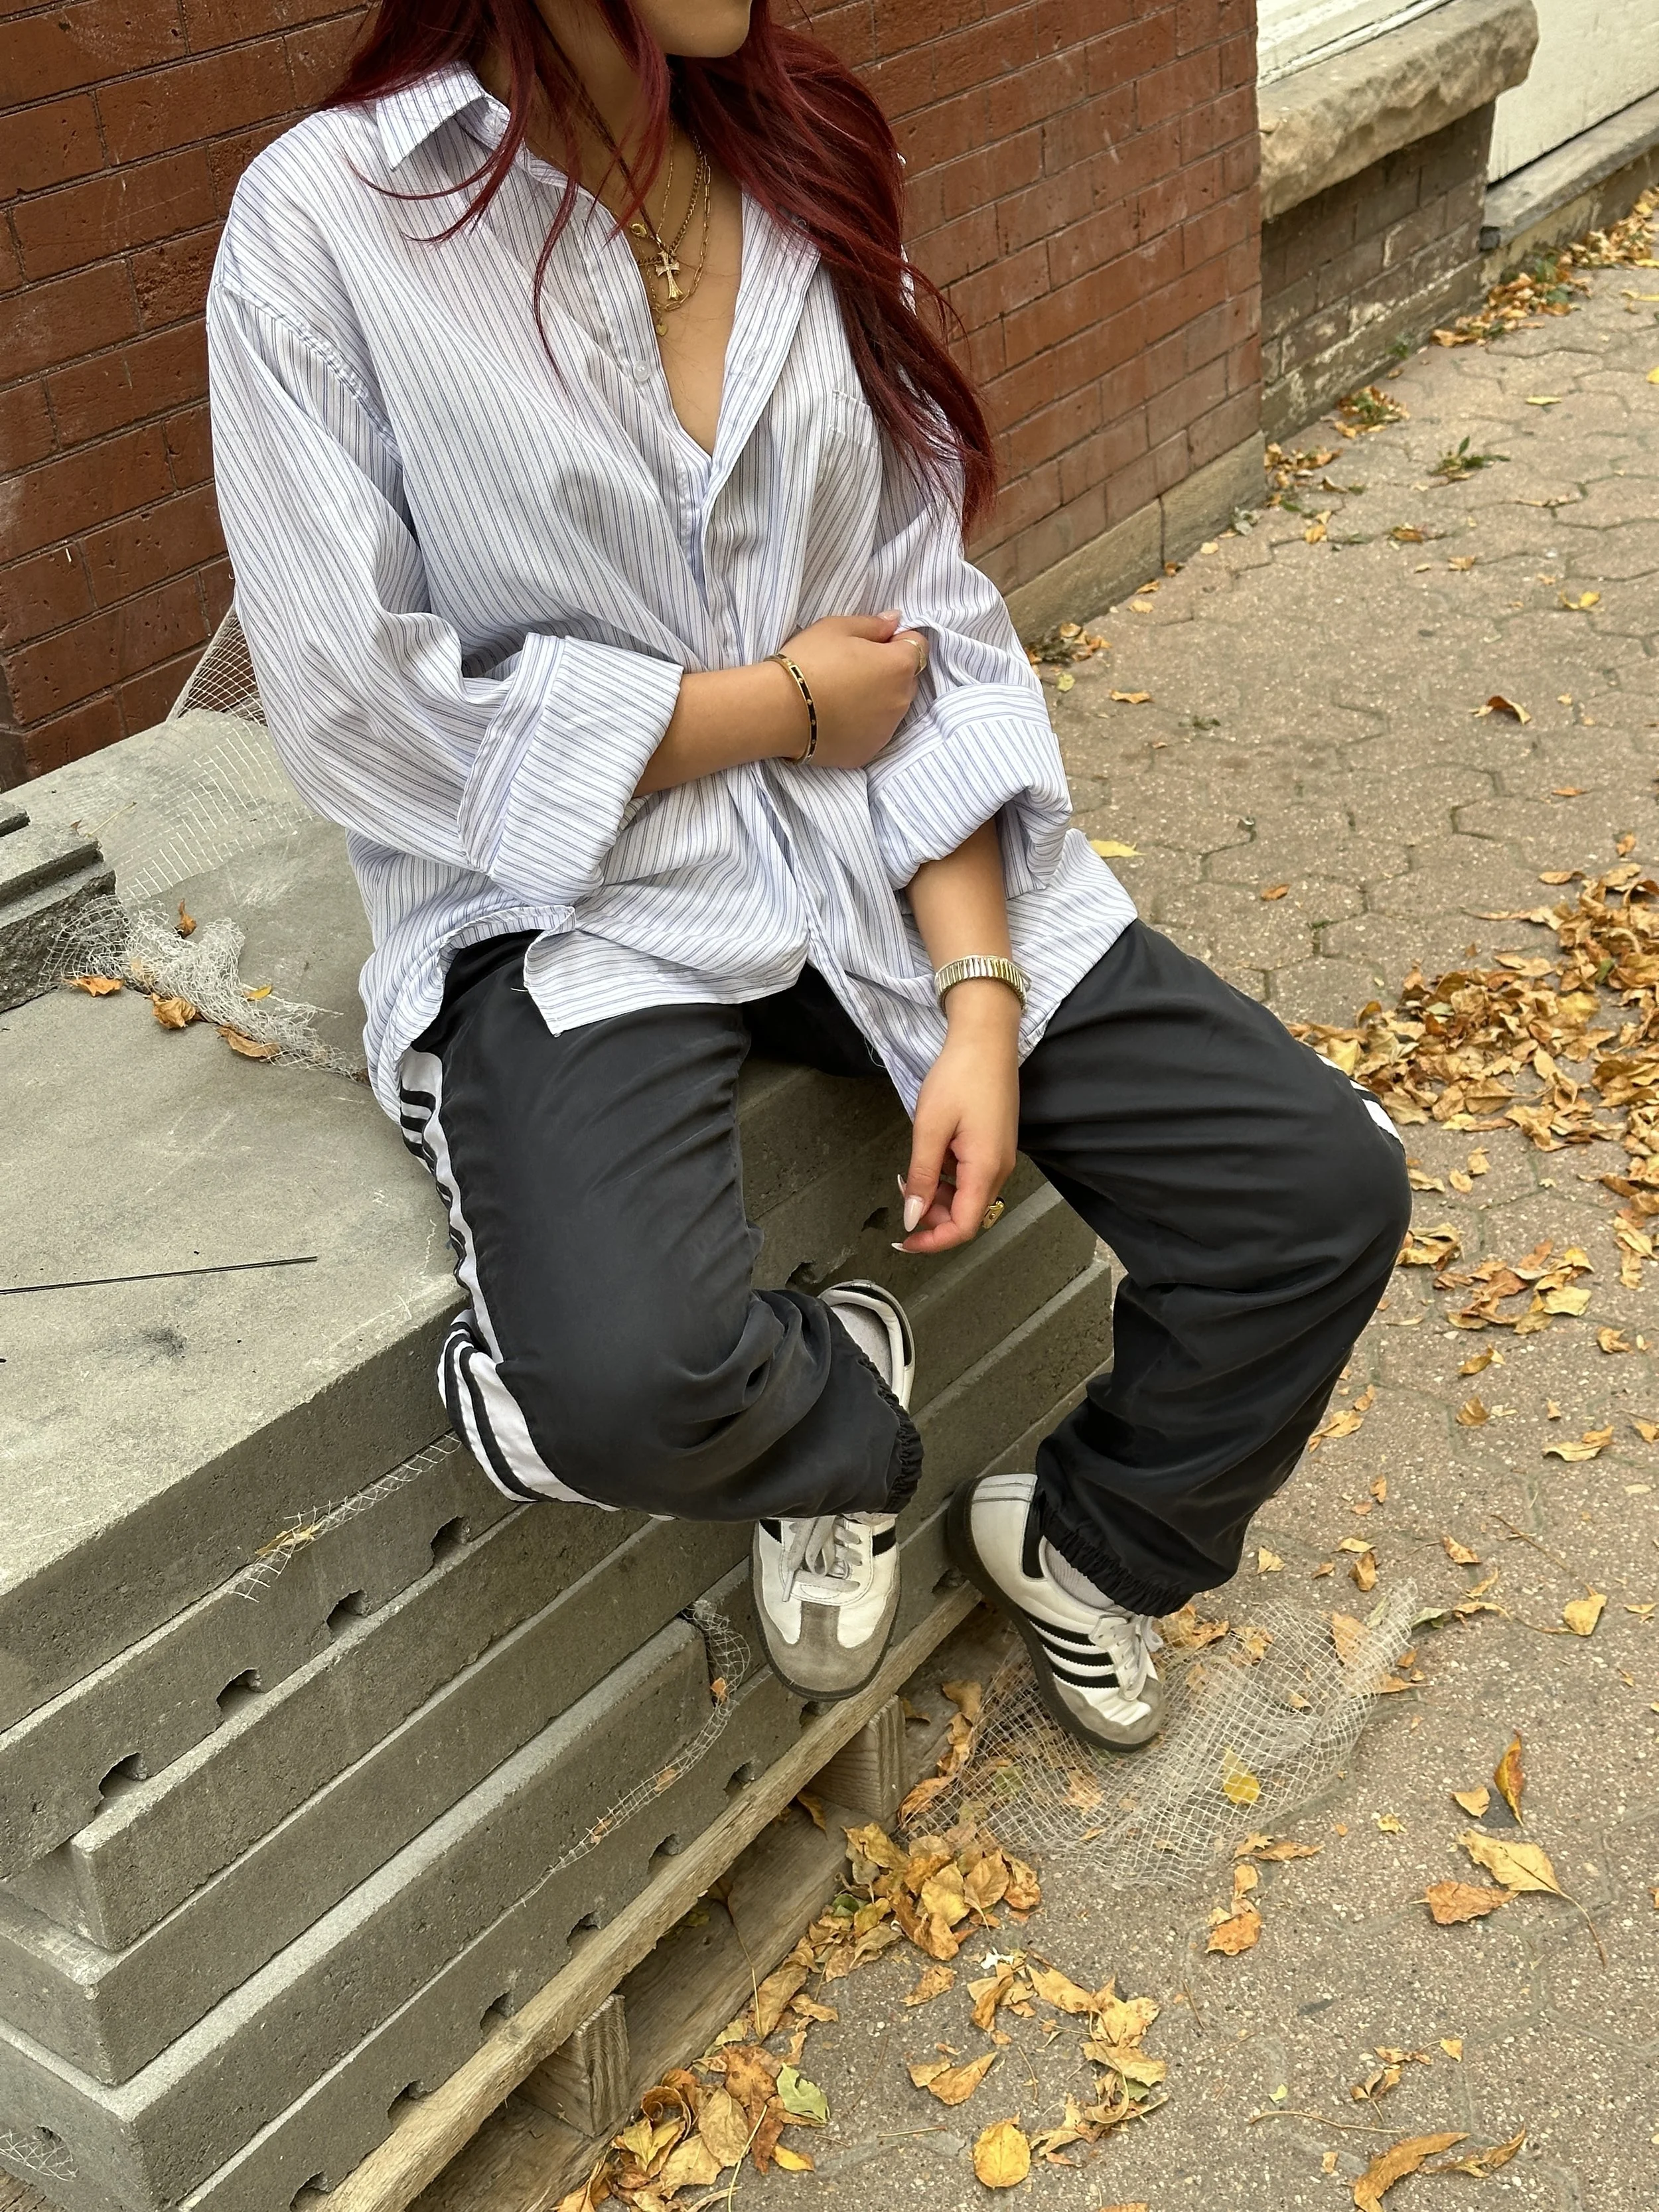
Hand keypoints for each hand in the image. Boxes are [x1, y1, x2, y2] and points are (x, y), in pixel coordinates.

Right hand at [777, 611, 926, 767]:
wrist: (779, 710)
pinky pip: (874, 732)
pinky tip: (837, 717)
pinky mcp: (868, 752)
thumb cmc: (808, 661)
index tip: (873, 643)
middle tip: (853, 668)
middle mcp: (901, 700)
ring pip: (892, 708)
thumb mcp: (837, 627)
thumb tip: (895, 621)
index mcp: (899, 666)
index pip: (917, 645)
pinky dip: (863, 725)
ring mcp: (886, 730)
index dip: (897, 641)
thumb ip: (874, 624)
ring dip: (878, 699)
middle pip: (907, 679)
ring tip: (842, 695)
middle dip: (890, 671)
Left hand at [895, 985, 1020, 1254]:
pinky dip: (947, 1178)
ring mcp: (999, 1157)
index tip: (906, 1241)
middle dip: (932, 1216)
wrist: (986, 1039)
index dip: (933, 1241)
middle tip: (903, 1196)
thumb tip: (913, 1217)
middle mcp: (999, 1169)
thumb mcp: (930, 1128)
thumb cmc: (961, 1076)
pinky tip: (929, 1158)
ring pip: (967, 1197)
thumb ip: (922, 1177)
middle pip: (966, 1215)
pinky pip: (971, 1177)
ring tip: (911, 1175)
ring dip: (937, 1196)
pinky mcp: (994, 1145)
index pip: (963, 1227)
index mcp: (986, 1169)